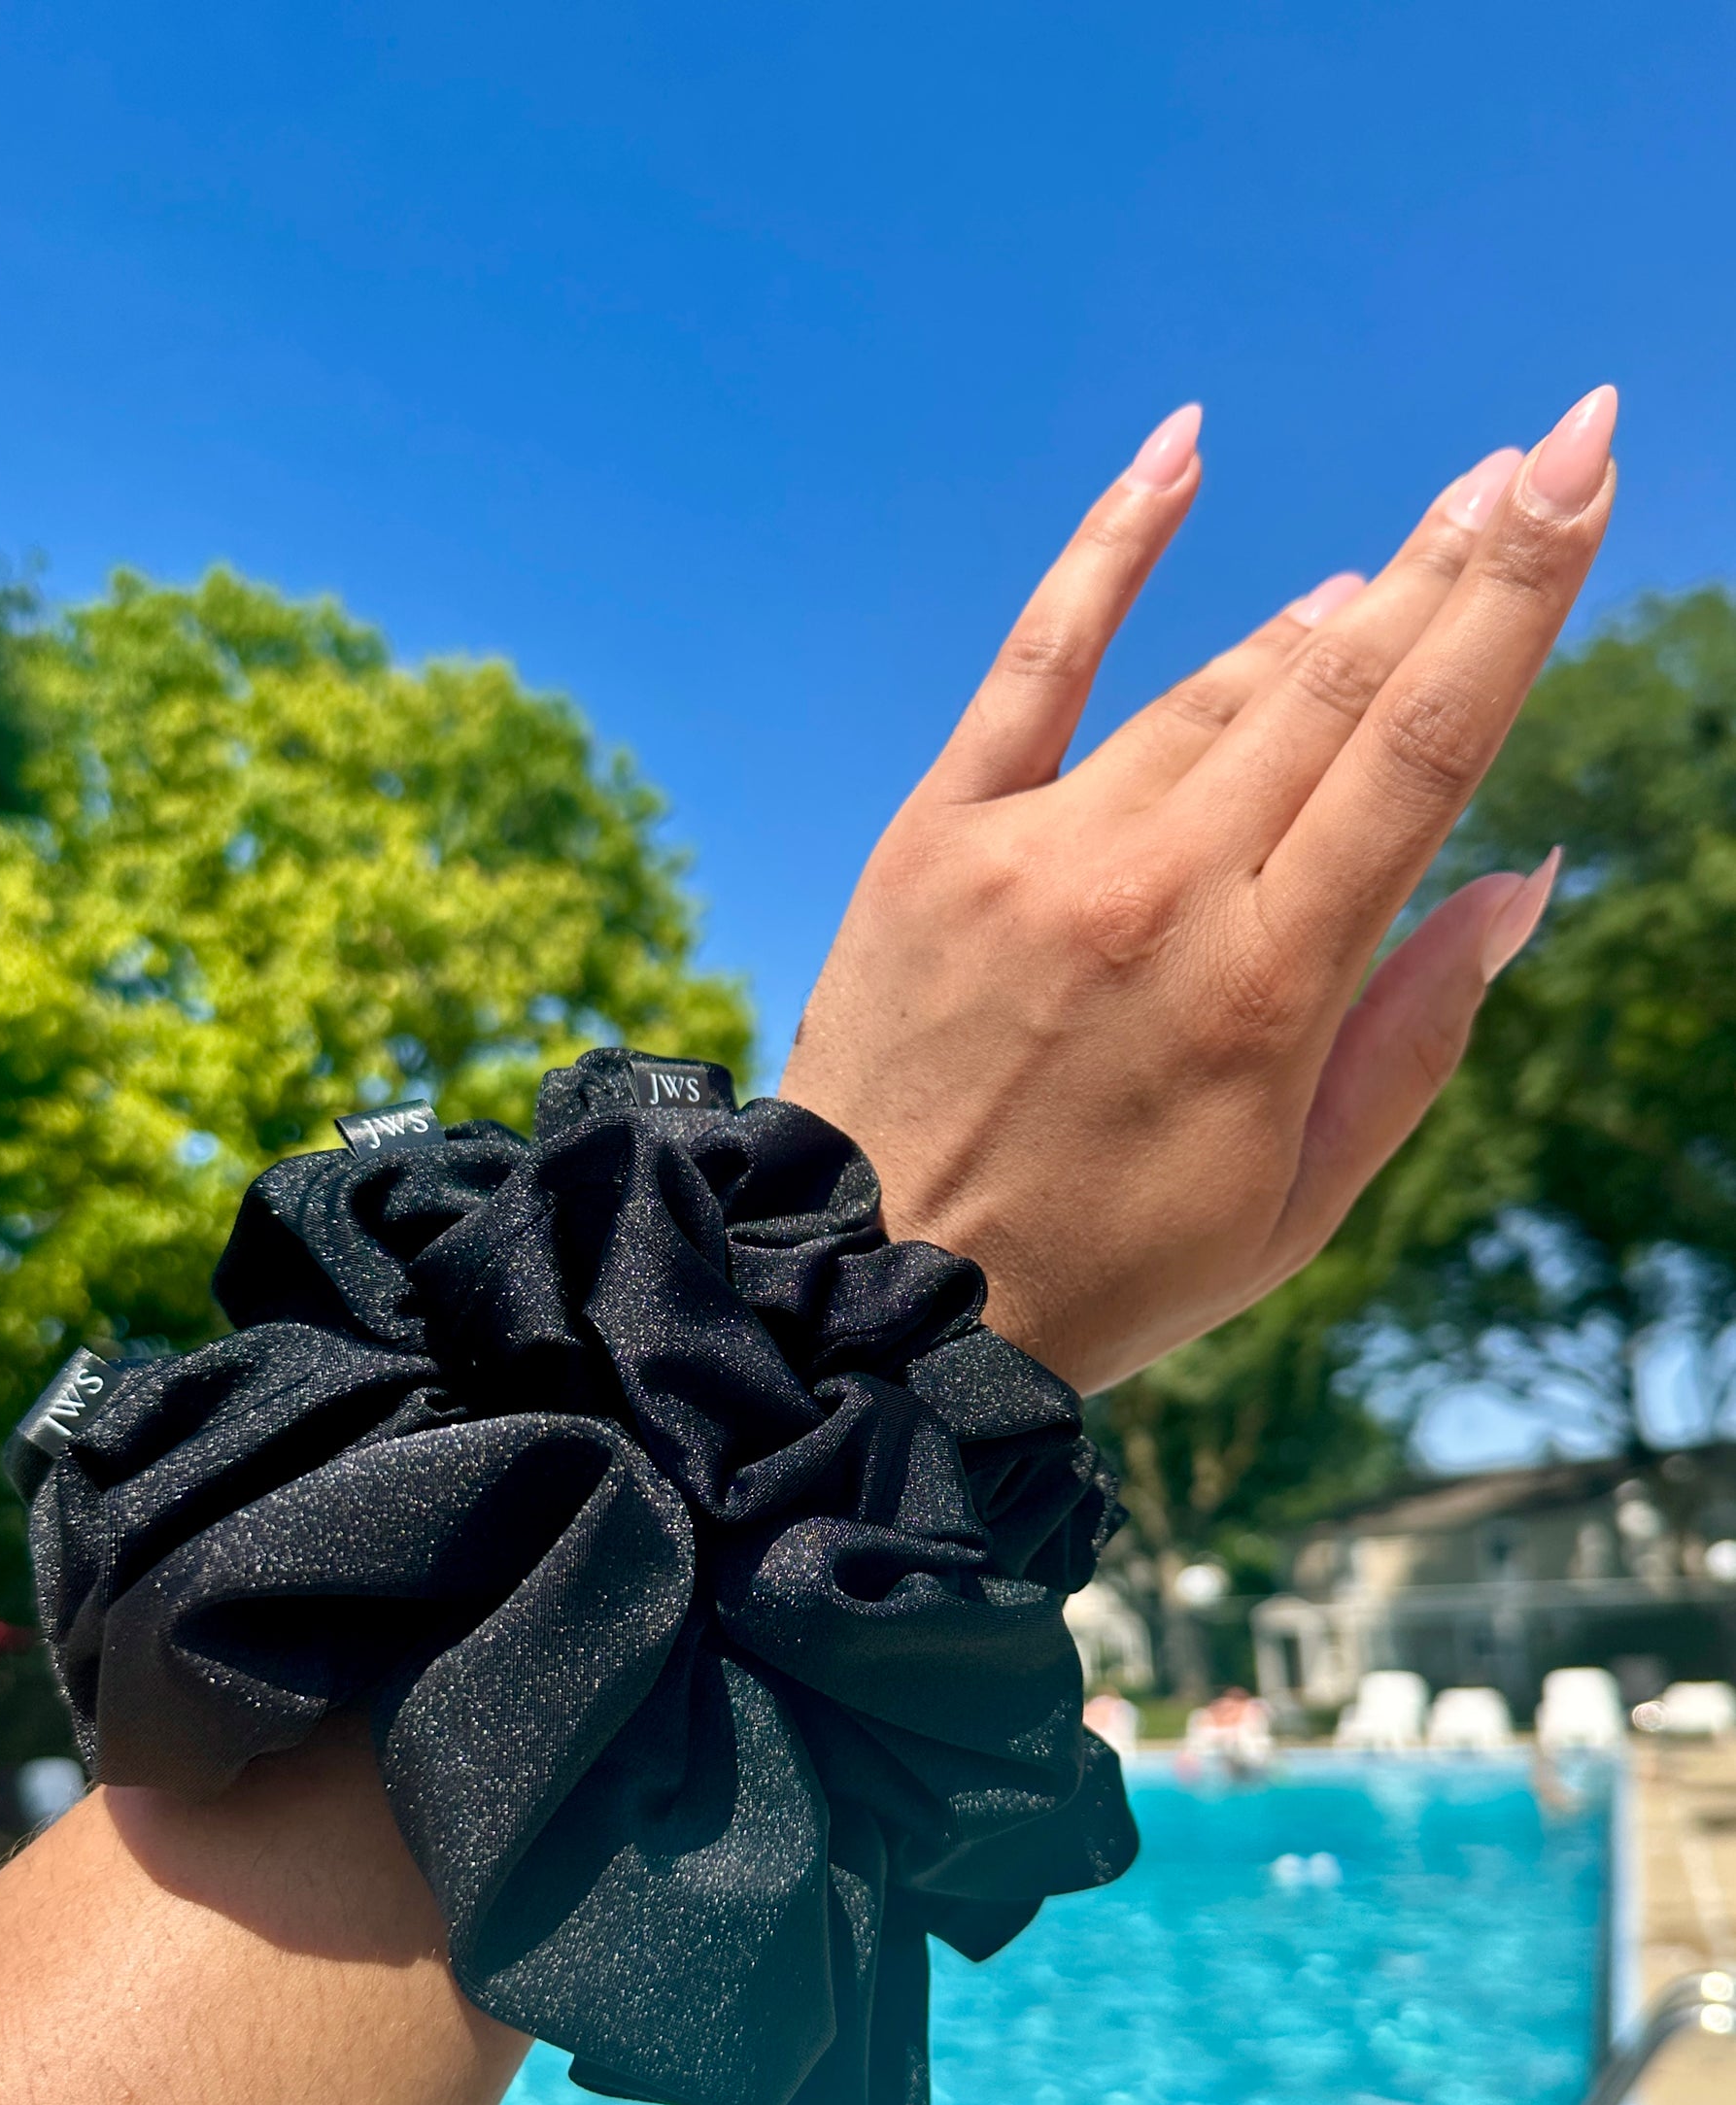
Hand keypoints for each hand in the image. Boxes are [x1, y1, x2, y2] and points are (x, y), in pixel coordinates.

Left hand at [781, 389, 1614, 1392]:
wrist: (876, 1296)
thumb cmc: (1111, 1267)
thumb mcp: (1299, 1201)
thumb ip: (1415, 1033)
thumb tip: (1521, 875)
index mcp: (1269, 985)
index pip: (1426, 746)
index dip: (1518, 594)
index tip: (1584, 464)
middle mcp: (1159, 889)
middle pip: (1338, 684)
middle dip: (1450, 559)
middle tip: (1532, 455)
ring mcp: (1040, 849)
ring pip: (1213, 687)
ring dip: (1318, 621)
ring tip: (1385, 576)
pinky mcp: (937, 836)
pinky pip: (1037, 663)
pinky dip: (1110, 552)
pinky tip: (1181, 453)